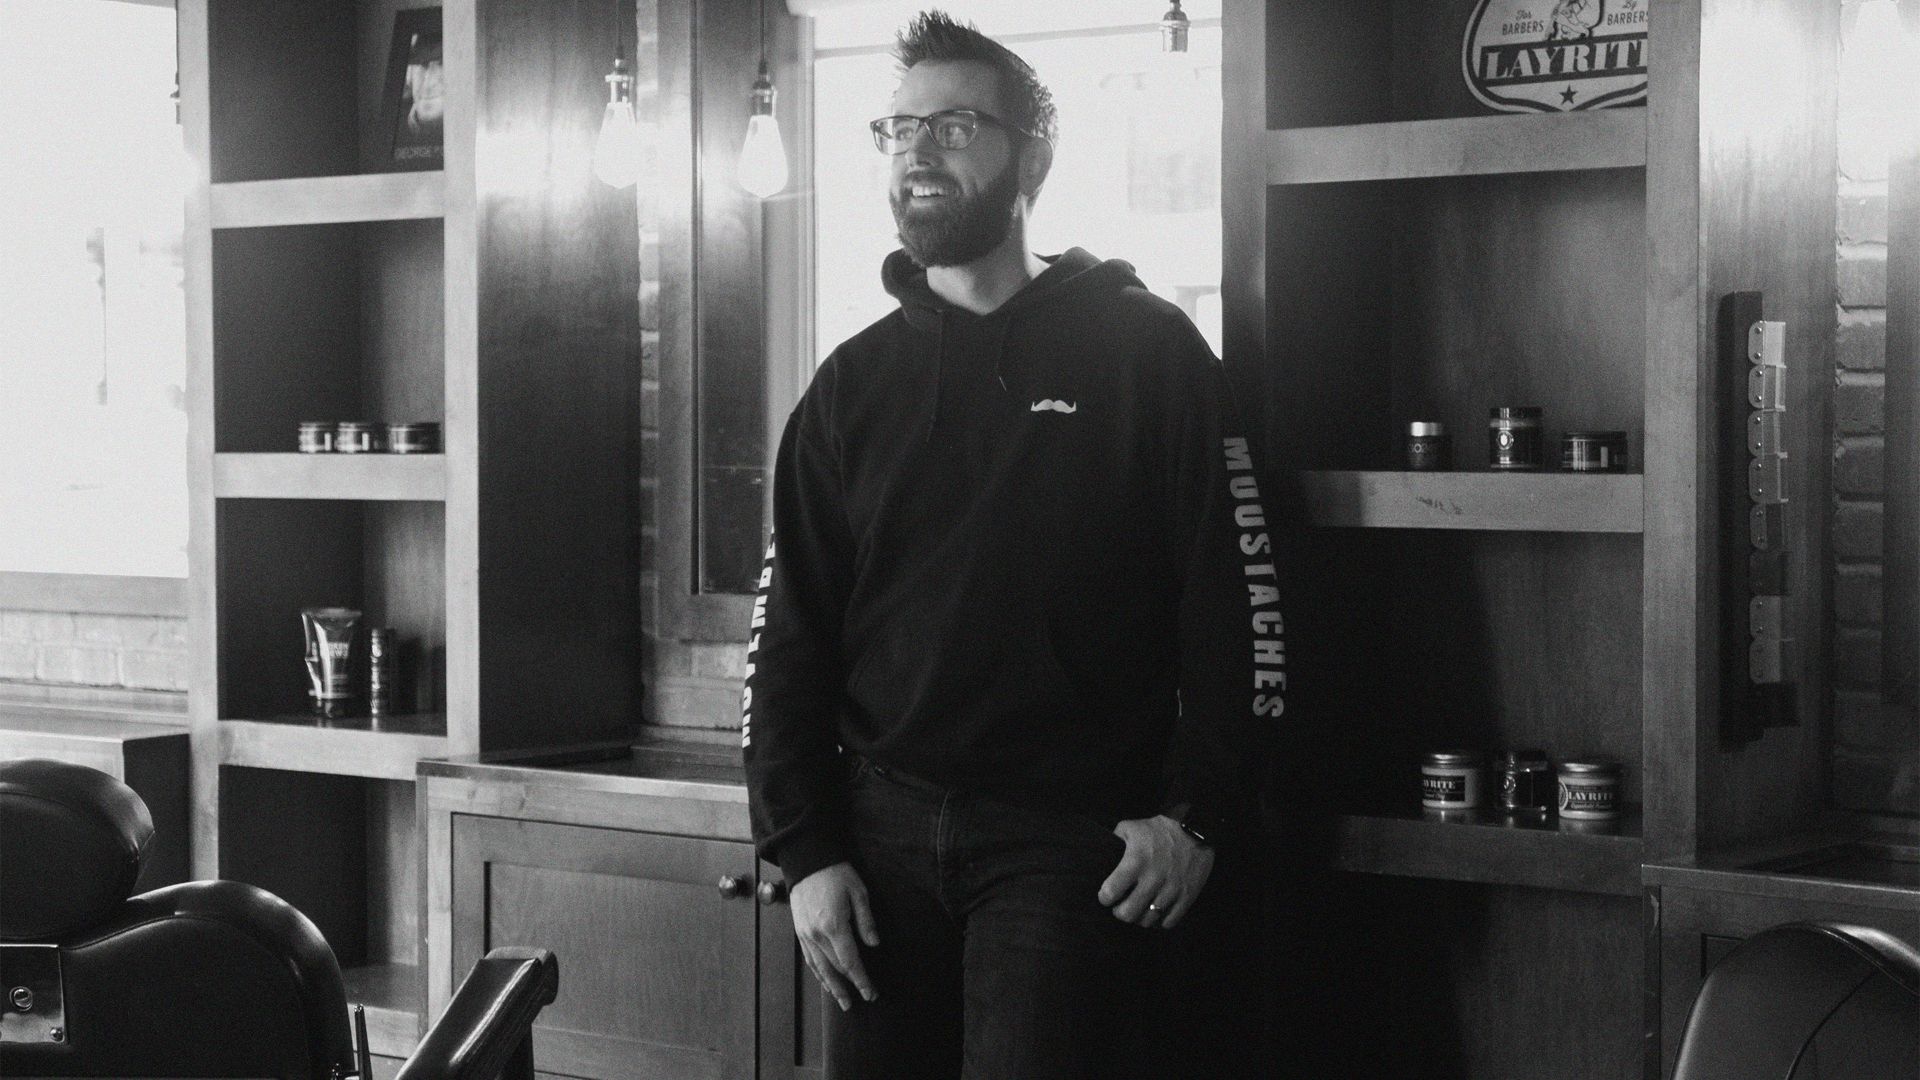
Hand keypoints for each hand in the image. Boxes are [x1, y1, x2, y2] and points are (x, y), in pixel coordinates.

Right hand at [788, 861, 880, 1010]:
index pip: (850, 961)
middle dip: (850, 986)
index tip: (871, 992)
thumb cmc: (835, 873)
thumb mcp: (858, 892)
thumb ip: (866, 921)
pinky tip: (825, 981)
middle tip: (863, 999)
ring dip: (832, 986)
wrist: (807, 861)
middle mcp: (816, 934)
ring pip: (819, 968)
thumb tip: (874, 944)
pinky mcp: (800, 931)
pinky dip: (818, 973)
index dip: (861, 979)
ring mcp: (805, 934)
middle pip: (834, 968)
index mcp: (834, 925)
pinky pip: (809, 958)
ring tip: (842, 1001)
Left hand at [1098, 815, 1213, 929]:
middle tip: (1120, 906)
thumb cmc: (1158, 829)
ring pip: (1148, 920)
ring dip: (1139, 917)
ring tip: (1138, 909)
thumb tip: (1102, 854)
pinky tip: (1156, 912)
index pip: (1111, 892)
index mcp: (1135, 862)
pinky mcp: (1187, 897)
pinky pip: (1169, 922)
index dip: (1104, 897)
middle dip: (1119, 913)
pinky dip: (1160, 921)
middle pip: (1128, 913)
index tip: (1106, 896)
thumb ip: (1114, 842)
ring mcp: (1171, 890)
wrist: (1194, 829)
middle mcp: (1152, 879)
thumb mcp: (1130, 828)